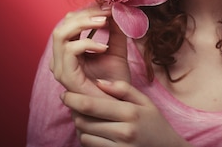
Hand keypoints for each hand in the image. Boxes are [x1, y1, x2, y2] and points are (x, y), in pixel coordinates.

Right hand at [50, 3, 130, 96]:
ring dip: (84, 23)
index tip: (108, 4)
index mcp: (70, 50)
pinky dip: (87, 44)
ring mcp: (61, 67)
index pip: (71, 21)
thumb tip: (118, 9)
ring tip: (105, 21)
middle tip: (107, 10)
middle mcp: (61, 57)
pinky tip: (103, 47)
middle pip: (63, 24)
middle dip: (86, 13)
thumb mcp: (117, 50)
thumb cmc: (115, 82)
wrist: (117, 106)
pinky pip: (69, 52)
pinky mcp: (67, 77)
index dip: (88, 10)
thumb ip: (116, 31)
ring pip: (61, 34)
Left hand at [62, 79, 189, 146]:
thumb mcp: (145, 102)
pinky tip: (96, 132)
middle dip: (75, 112)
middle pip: (83, 120)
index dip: (72, 99)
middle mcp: (123, 131)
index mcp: (130, 112)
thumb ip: (123, 89)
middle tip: (76, 105)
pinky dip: (87, 138)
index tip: (65, 94)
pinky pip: (90, 146)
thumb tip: (98, 82)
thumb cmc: (155, 124)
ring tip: (89, 119)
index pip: (91, 105)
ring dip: (81, 126)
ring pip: (83, 135)